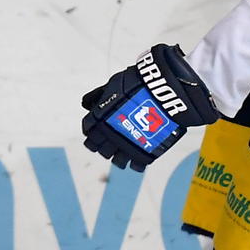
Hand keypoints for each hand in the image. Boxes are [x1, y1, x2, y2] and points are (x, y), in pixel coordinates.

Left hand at [81, 43, 220, 170]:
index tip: (97, 129)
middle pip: (100, 148)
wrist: (163, 90)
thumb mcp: (113, 84)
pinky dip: (136, 162)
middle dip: (105, 144)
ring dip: (119, 156)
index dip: (91, 130)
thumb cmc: (138, 83)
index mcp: (99, 119)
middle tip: (114, 138)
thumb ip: (99, 95)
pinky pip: (136, 166)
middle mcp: (109, 135)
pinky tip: (139, 154)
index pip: (88, 131)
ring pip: (116, 160)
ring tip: (127, 148)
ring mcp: (126, 146)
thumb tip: (86, 104)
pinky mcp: (143, 153)